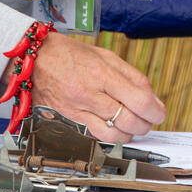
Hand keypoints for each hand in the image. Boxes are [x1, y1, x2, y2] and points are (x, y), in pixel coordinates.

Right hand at [30, 32, 166, 143]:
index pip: (138, 100)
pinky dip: (107, 136)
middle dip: (145, 125)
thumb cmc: (69, 54)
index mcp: (100, 73)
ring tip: (130, 126)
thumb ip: (131, 77)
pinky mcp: (65, 122)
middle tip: (148, 121)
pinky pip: (92, 137)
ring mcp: (75, 111)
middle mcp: (87, 94)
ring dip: (127, 134)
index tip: (159, 113)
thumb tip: (152, 98)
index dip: (155, 111)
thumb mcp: (105, 56)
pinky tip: (111, 128)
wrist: (32, 60)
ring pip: (111, 135)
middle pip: (128, 121)